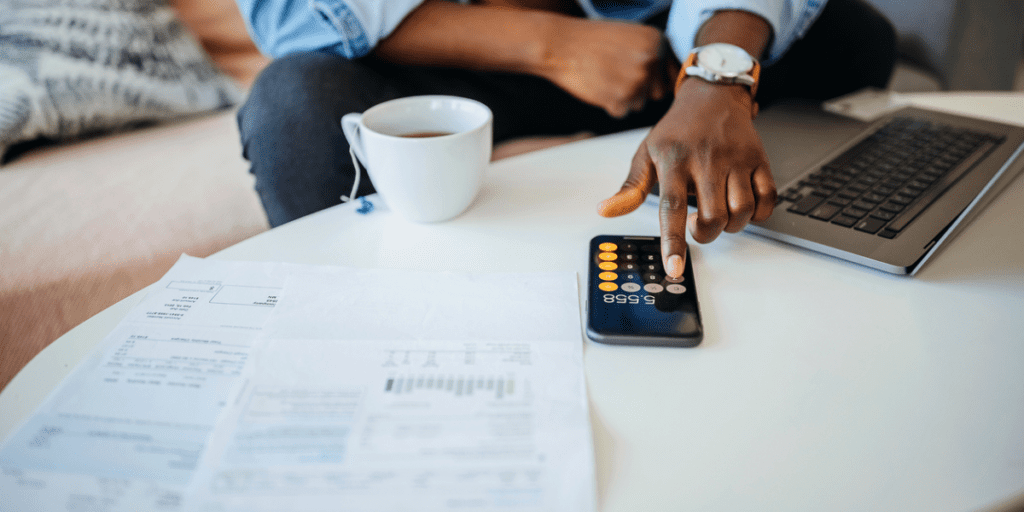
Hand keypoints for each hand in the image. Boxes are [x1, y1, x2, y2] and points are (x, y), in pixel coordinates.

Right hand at [539, 18, 675, 117]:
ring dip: (625, 97)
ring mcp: (637, 82)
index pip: (672, 73)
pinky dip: (610, 104)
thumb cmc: (593, 40)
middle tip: (618, 76)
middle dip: (642, 90)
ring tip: (605, 77)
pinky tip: (598, 86)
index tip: (642, 78)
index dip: (656, 78)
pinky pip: (622, 112)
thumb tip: (672, 81)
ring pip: (640, 104)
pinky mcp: (620, 100)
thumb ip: (654, 54)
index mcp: (658, 41)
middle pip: (658, 92)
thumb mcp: (631, 36)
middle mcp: (652, 61)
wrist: (560, 45)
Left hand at [597, 79, 775, 276]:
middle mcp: (707, 160)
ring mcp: (736, 159)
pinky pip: (768, 199)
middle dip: (705, 234)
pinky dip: (758, 213)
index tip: (674, 268)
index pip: (672, 208)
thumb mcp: (646, 153)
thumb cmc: (677, 130)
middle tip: (697, 225)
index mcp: (675, 160)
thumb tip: (606, 211)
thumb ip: (630, 187)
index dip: (673, 241)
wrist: (713, 96)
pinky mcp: (759, 159)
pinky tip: (743, 207)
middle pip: (713, 216)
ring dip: (732, 226)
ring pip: (742, 211)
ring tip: (719, 215)